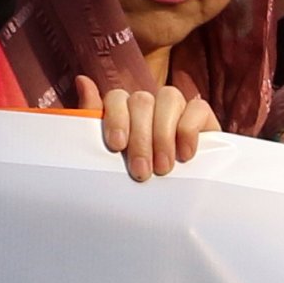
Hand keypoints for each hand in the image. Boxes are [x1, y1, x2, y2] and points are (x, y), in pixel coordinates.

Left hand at [76, 73, 215, 181]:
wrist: (175, 202)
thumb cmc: (137, 178)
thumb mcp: (109, 157)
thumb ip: (92, 120)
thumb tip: (82, 80)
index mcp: (124, 111)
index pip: (117, 97)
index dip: (115, 118)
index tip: (116, 147)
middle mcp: (149, 104)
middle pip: (141, 101)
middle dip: (140, 138)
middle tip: (141, 172)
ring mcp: (176, 107)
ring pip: (168, 98)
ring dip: (163, 135)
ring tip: (163, 168)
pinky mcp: (201, 116)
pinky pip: (196, 108)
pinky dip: (188, 130)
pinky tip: (186, 155)